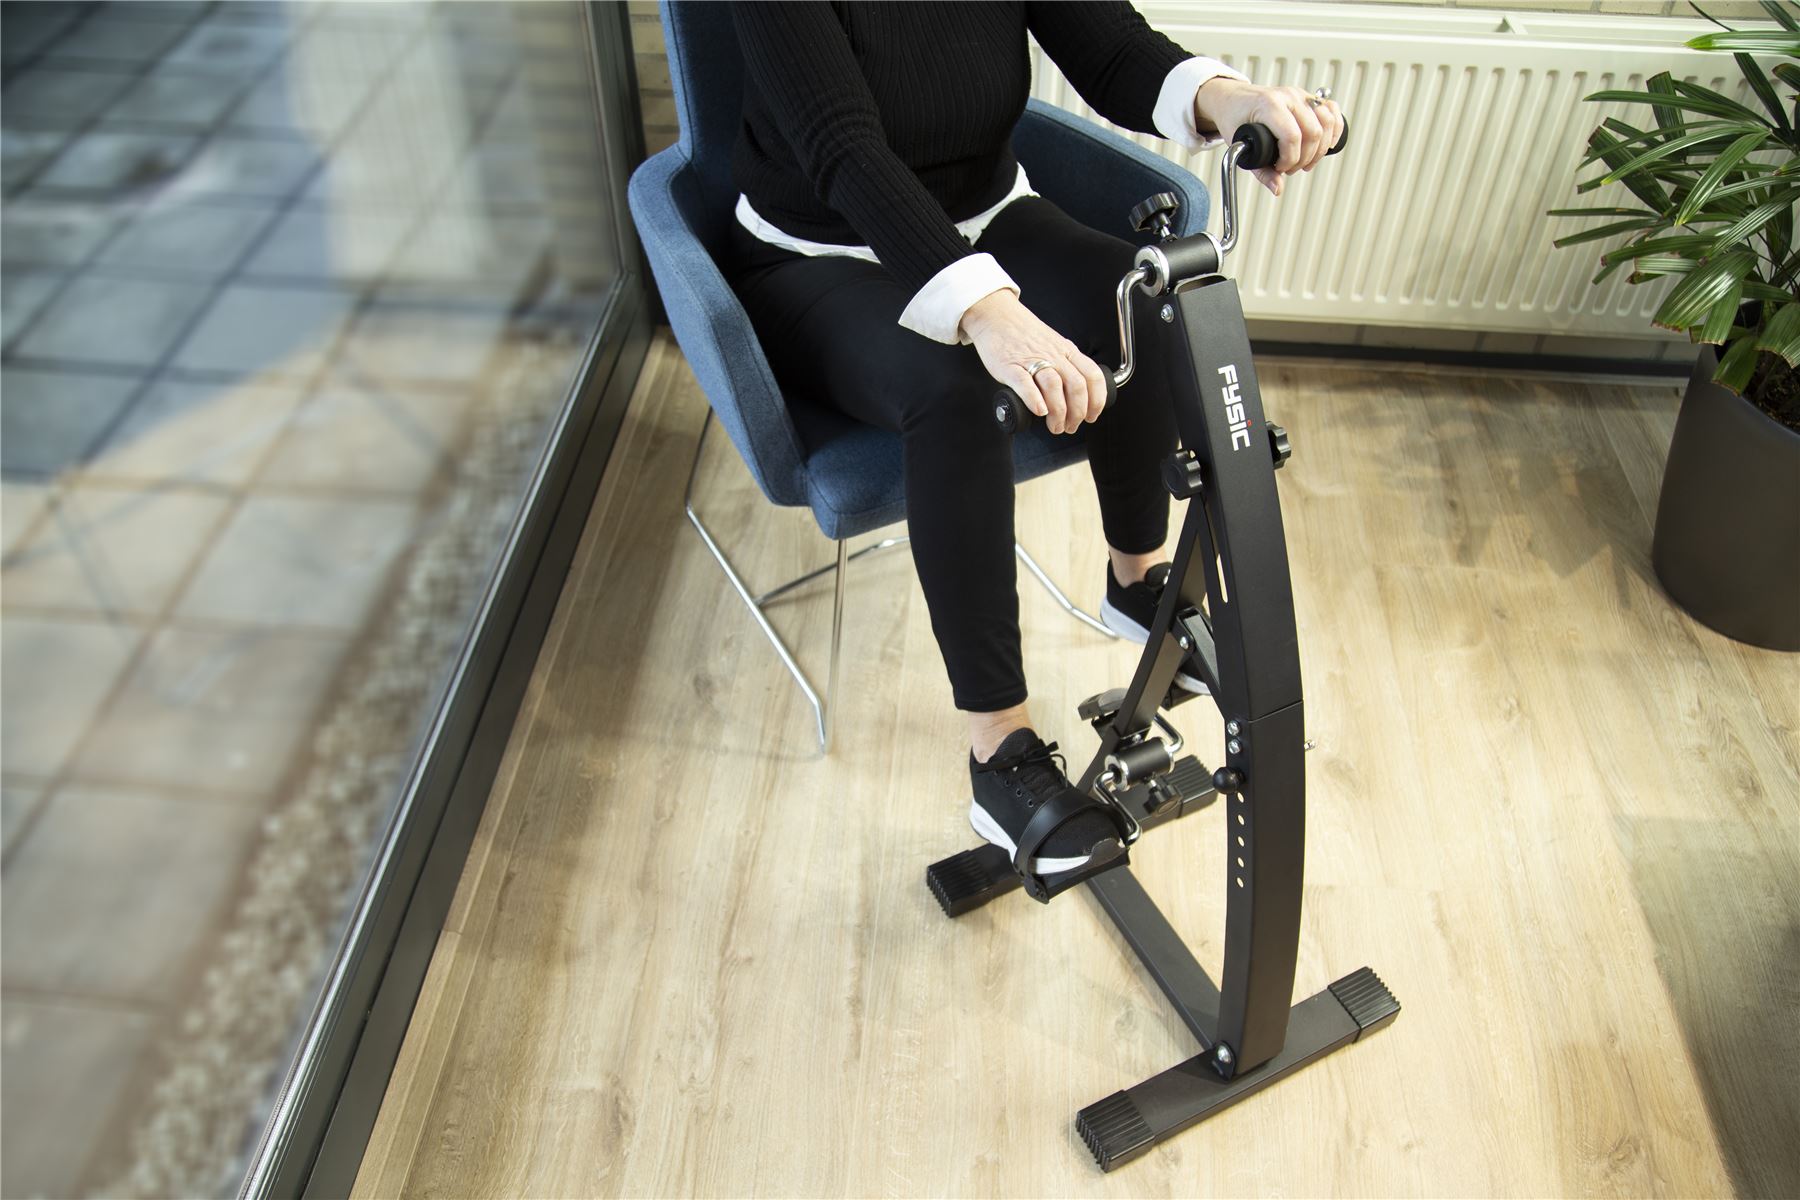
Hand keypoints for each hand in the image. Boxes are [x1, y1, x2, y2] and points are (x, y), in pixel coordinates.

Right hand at [959, 291, 1107, 434]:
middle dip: (1077, 413)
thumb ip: (1065, 365)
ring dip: (1058, 412)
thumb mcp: (1054, 345)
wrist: (996, 318)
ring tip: (1055, 426)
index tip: (1091, 416)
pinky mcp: (1010, 366)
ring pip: (1054, 387)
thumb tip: (1075, 395)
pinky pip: (1025, 383)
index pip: (1092, 376)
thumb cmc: (1023, 335)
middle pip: (1076, 386)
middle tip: (1070, 426)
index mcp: (1066, 351)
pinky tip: (1039, 411)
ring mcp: (1031, 360)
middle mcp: (1053, 356)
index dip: (1096, 400)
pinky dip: (1035, 400)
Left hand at [1194, 78, 1344, 197]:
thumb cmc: (1234, 118)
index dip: (1290, 159)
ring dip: (1320, 148)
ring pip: (1327, 122)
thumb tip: (1277, 188)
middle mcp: (1288, 97)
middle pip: (1313, 132)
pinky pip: (1333, 110)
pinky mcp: (1308, 97)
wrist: (1233, 99)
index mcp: (1269, 105)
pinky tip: (1326, 145)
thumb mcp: (1240, 145)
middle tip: (1291, 168)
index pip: (1292, 136)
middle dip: (1305, 158)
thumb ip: (1261, 170)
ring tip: (1306, 160)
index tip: (1280, 168)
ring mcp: (1300, 95)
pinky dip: (1334, 130)